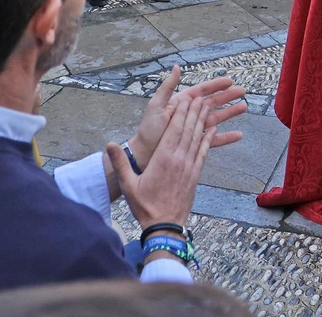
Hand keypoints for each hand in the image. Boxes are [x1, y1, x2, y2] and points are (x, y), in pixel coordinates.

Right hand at [108, 96, 212, 229]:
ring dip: (202, 121)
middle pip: (188, 130)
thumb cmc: (144, 206)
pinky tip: (212, 130)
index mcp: (163, 159)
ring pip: (197, 138)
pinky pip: (203, 153)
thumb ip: (120, 163)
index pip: (173, 130)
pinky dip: (208, 140)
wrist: (165, 226)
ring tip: (207, 106)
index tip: (185, 99)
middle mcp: (179, 160)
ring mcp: (189, 167)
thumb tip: (109, 144)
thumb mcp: (128, 185)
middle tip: (199, 95)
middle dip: (194, 112)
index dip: (180, 113)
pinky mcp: (195, 175)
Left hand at [128, 65, 245, 166]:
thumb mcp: (156, 105)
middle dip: (228, 96)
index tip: (230, 80)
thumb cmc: (149, 129)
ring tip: (244, 107)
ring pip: (217, 118)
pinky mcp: (196, 142)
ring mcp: (194, 128)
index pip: (202, 90)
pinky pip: (214, 139)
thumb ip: (167, 87)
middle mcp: (190, 114)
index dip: (216, 85)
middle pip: (213, 102)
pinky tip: (238, 135)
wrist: (144, 153)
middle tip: (243, 91)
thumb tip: (177, 67)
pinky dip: (226, 137)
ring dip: (230, 113)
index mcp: (182, 103)